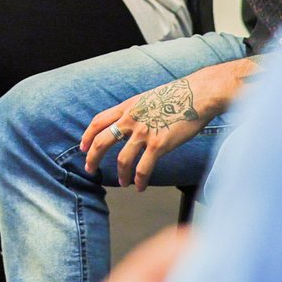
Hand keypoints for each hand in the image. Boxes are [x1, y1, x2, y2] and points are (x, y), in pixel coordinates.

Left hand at [80, 59, 250, 189]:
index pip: (98, 122)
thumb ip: (136, 110)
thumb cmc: (179, 95)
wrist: (199, 94)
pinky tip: (140, 187)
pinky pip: (143, 169)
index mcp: (128, 106)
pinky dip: (139, 181)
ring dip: (120, 175)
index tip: (83, 147)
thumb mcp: (148, 98)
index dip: (88, 136)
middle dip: (93, 157)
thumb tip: (129, 123)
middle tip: (90, 169)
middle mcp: (132, 119)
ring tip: (123, 183)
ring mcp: (144, 133)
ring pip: (122, 160)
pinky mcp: (159, 145)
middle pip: (102, 141)